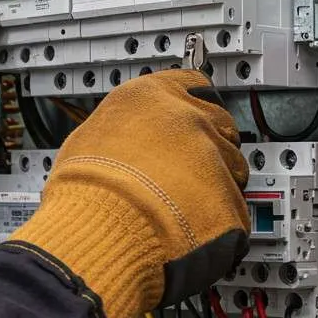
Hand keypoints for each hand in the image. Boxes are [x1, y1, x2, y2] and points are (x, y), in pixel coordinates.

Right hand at [8, 69, 248, 317]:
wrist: (98, 233)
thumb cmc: (84, 192)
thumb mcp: (90, 138)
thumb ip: (122, 129)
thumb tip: (123, 140)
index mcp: (152, 96)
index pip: (193, 83)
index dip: (192, 106)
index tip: (191, 117)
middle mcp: (190, 119)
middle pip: (220, 124)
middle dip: (209, 146)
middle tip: (184, 172)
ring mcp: (215, 158)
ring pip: (234, 168)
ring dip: (217, 185)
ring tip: (184, 208)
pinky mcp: (232, 201)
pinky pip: (234, 211)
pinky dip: (219, 224)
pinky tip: (190, 231)